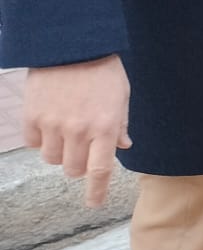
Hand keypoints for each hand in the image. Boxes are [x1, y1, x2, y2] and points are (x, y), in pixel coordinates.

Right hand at [21, 56, 131, 207]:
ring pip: (52, 159)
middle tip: (82, 148)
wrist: (70, 45)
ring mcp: (53, 125)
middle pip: (73, 170)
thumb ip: (120, 124)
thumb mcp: (121, 96)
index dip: (97, 191)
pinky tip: (49, 121)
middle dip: (78, 165)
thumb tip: (123, 147)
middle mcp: (79, 131)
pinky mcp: (32, 118)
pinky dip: (41, 139)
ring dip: (60, 151)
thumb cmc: (102, 70)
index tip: (93, 204)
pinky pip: (34, 144)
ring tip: (66, 129)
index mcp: (105, 127)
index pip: (100, 170)